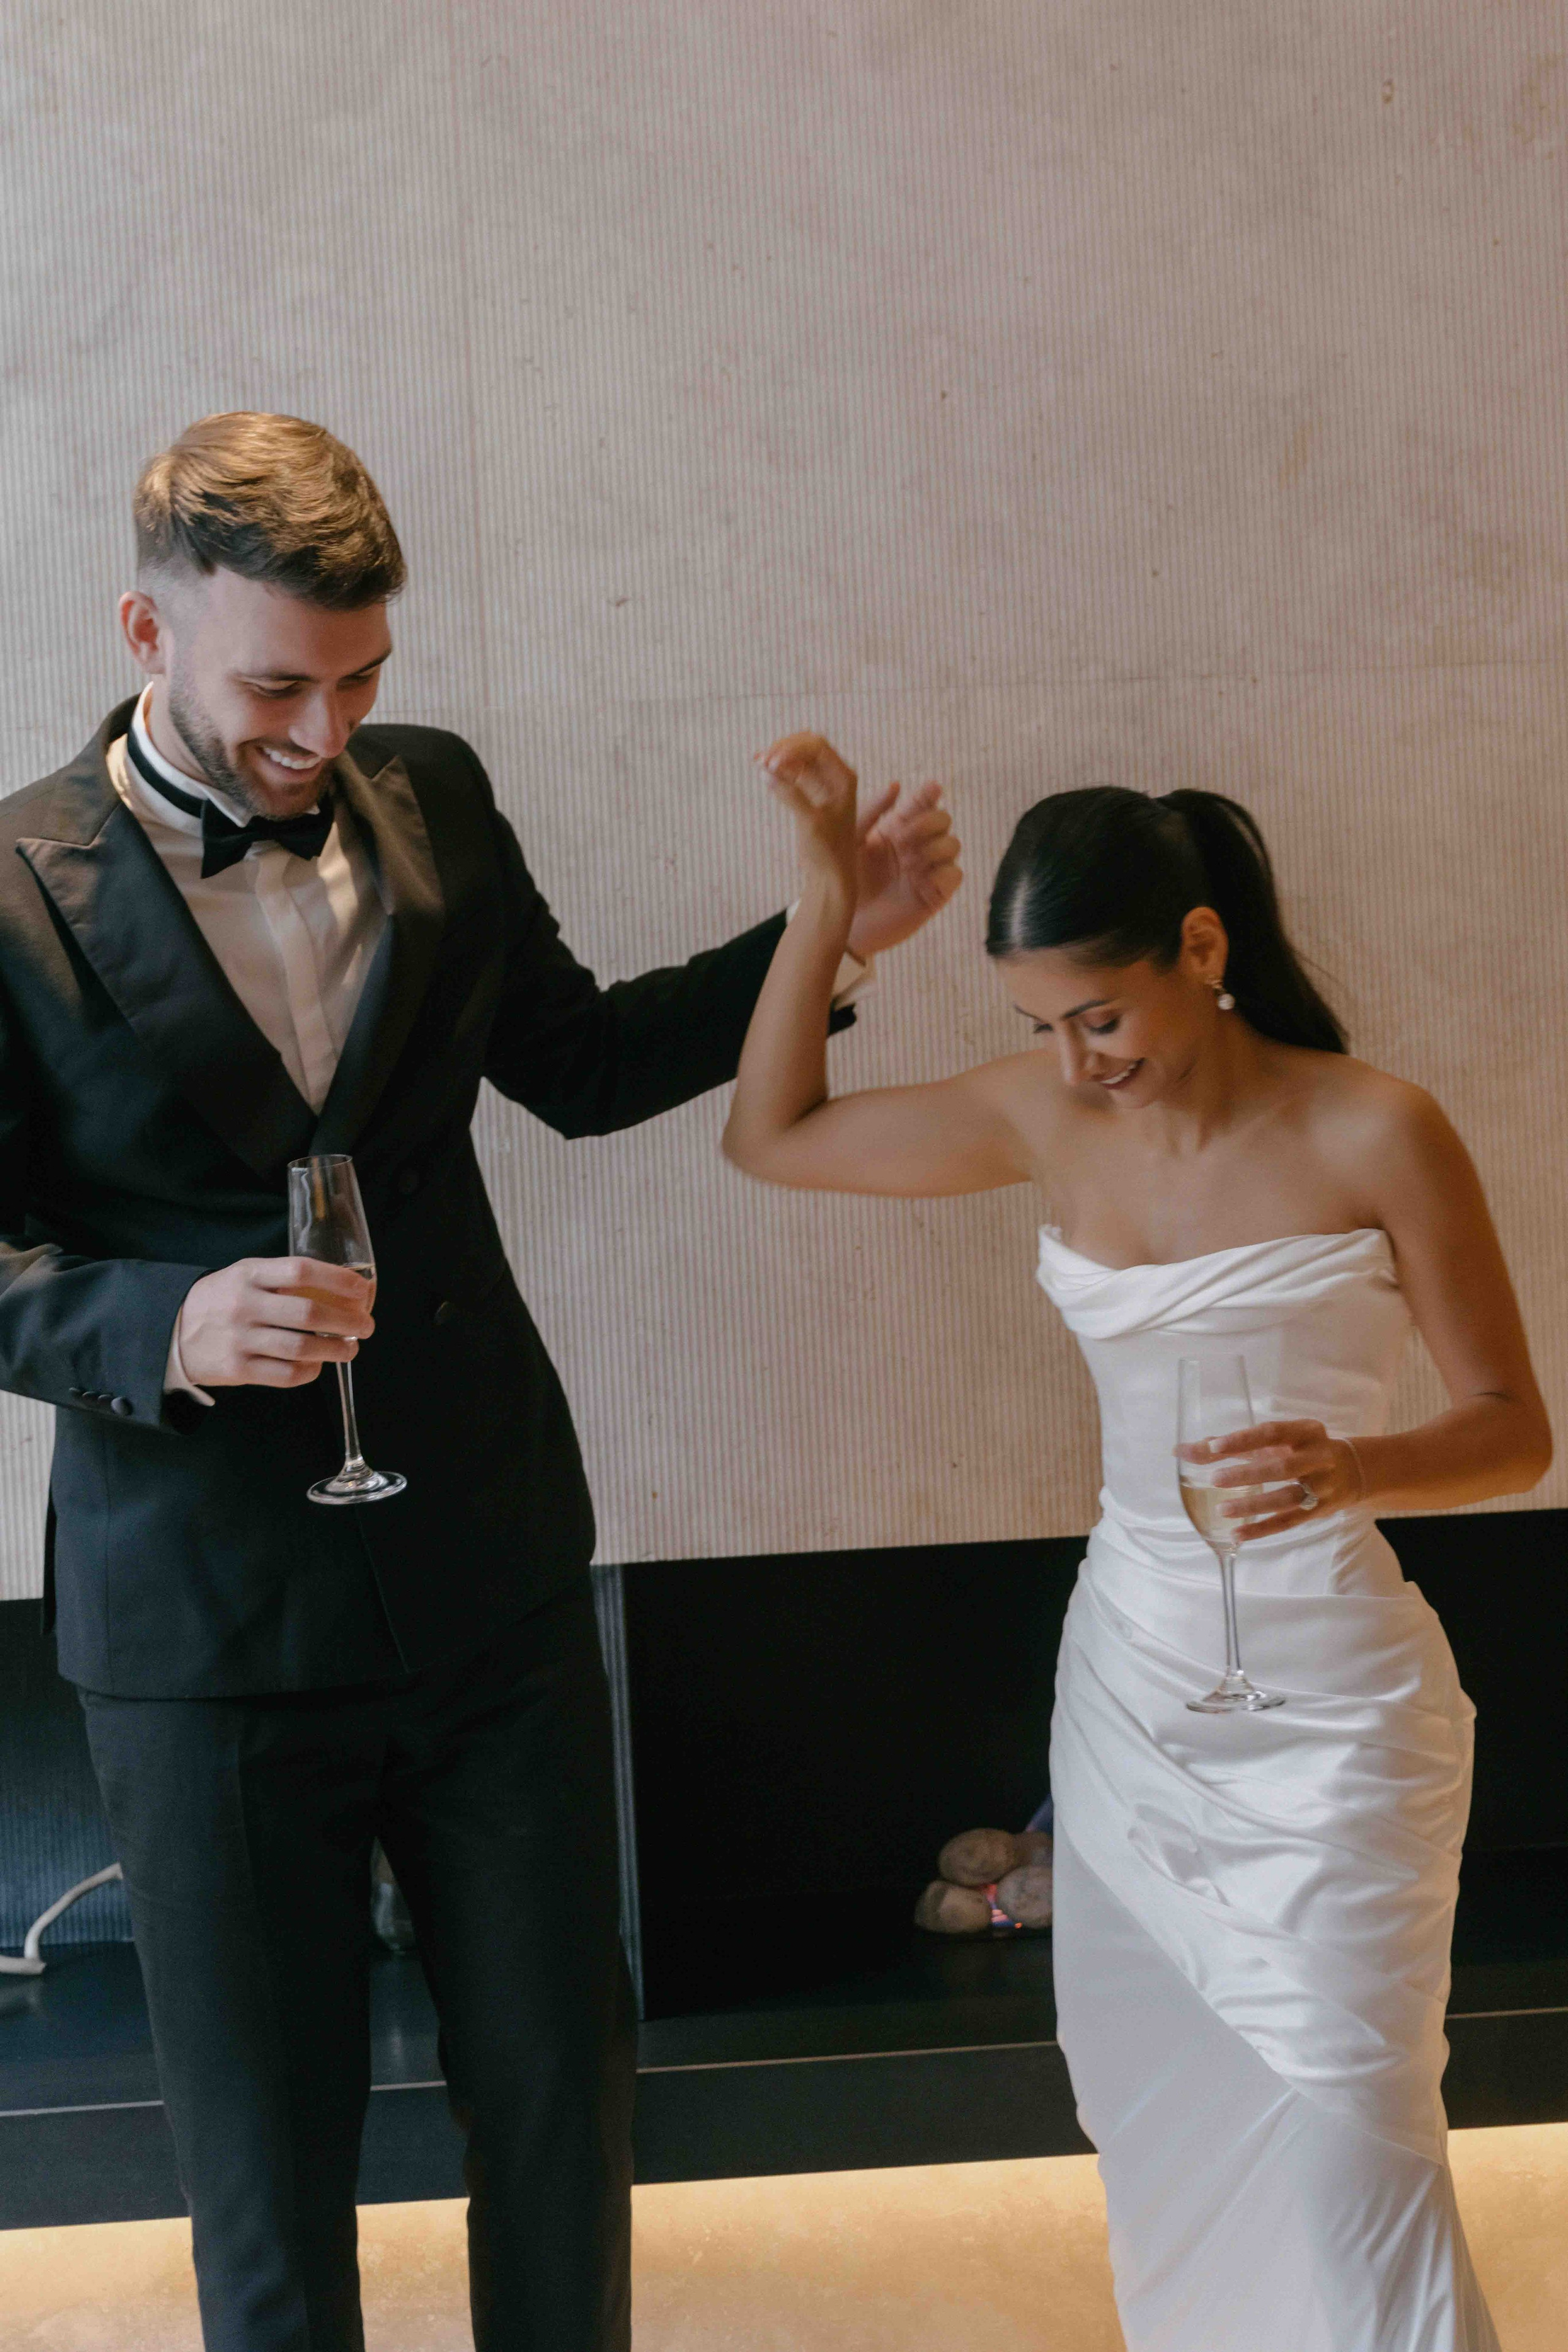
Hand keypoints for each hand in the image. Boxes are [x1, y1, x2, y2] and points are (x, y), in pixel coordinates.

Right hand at [177, 1258, 374, 1389]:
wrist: (171, 1330)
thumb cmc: (221, 1299)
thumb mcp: (244, 1275)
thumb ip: (283, 1278)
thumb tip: (341, 1288)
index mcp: (249, 1275)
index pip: (302, 1271)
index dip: (339, 1279)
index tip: (363, 1289)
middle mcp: (244, 1305)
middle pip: (308, 1313)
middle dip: (347, 1321)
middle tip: (366, 1326)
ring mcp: (240, 1339)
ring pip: (301, 1348)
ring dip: (335, 1350)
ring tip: (350, 1348)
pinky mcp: (237, 1369)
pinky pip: (285, 1374)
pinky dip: (309, 1371)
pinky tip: (318, 1365)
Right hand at [756, 733, 860, 898]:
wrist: (830, 875)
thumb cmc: (827, 851)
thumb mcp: (810, 822)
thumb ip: (789, 794)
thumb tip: (765, 770)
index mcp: (844, 778)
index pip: (817, 747)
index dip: (791, 749)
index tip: (771, 763)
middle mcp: (835, 777)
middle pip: (807, 746)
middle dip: (784, 749)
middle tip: (761, 761)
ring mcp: (822, 784)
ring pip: (799, 757)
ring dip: (779, 757)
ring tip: (758, 761)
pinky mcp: (810, 795)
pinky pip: (793, 773)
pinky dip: (778, 769)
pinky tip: (762, 768)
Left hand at [845, 777, 963, 958]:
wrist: (843, 919)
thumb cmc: (843, 879)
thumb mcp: (851, 840)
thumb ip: (871, 811)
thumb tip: (896, 785)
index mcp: (898, 829)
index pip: (922, 804)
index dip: (930, 794)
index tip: (931, 788)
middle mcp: (917, 846)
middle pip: (943, 819)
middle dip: (927, 823)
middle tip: (901, 839)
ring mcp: (928, 869)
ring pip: (952, 844)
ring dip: (932, 848)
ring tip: (907, 862)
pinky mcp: (935, 894)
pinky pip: (955, 874)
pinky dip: (942, 871)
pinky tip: (919, 877)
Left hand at [1177, 1418, 1365, 1541]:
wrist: (1352, 1471)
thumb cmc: (1300, 1451)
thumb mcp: (1274, 1442)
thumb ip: (1230, 1446)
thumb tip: (1182, 1450)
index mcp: (1305, 1432)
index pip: (1271, 1432)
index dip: (1243, 1440)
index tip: (1214, 1446)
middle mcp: (1318, 1457)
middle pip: (1282, 1467)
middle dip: (1247, 1474)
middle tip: (1214, 1479)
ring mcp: (1322, 1486)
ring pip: (1287, 1498)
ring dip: (1254, 1504)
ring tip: (1222, 1509)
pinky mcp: (1320, 1511)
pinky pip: (1289, 1522)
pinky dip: (1262, 1529)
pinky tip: (1237, 1534)